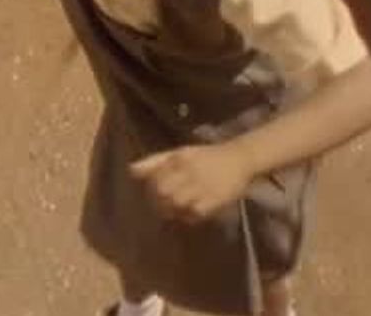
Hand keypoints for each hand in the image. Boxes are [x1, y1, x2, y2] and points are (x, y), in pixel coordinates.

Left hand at [129, 144, 253, 222]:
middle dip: (158, 201)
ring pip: (176, 203)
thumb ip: (155, 162)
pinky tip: (189, 213)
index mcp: (179, 159)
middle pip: (163, 192)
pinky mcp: (214, 201)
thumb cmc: (206, 156)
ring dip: (172, 210)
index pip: (155, 179)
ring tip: (175, 210)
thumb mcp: (180, 153)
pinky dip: (188, 216)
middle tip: (162, 205)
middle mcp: (189, 172)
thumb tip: (130, 170)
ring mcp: (202, 187)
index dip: (151, 189)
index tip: (154, 193)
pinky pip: (194, 214)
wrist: (240, 159)